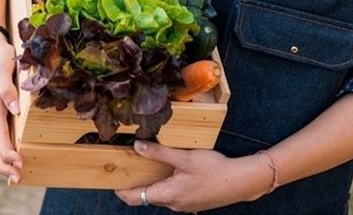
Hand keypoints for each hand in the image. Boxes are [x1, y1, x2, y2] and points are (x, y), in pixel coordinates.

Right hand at [0, 33, 23, 181]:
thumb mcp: (3, 68)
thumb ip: (7, 89)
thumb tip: (14, 110)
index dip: (8, 151)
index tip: (18, 162)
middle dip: (5, 163)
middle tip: (18, 178)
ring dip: (5, 159)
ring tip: (16, 173)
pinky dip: (4, 147)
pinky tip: (12, 154)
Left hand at [114, 141, 273, 211]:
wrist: (240, 182)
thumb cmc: (214, 170)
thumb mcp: (184, 158)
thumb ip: (160, 153)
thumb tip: (138, 147)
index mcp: (167, 194)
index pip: (135, 198)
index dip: (121, 190)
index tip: (112, 179)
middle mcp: (173, 204)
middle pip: (147, 197)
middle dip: (136, 183)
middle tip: (129, 166)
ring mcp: (184, 205)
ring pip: (161, 195)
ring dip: (153, 182)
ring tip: (149, 164)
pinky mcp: (193, 202)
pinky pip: (173, 195)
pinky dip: (167, 184)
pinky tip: (173, 170)